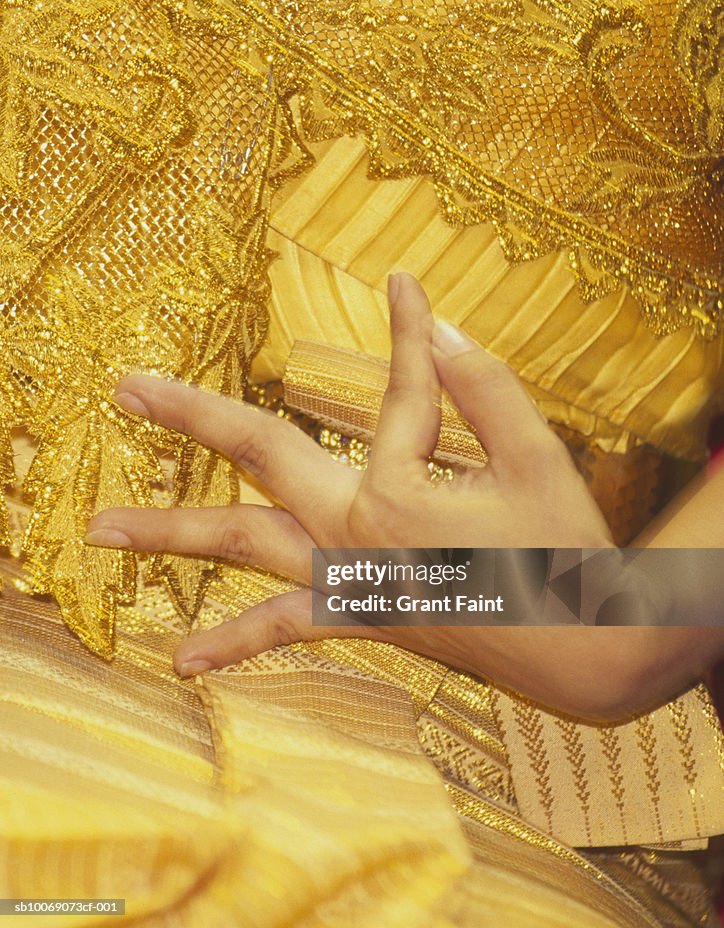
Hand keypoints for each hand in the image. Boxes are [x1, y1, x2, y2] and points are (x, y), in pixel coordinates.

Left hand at [86, 273, 612, 686]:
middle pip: (257, 456)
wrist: (584, 652)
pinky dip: (234, 642)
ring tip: (97, 532)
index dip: (409, 331)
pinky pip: (283, 628)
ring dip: (167, 534)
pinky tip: (181, 662)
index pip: (401, 389)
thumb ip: (478, 382)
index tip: (402, 286)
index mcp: (398, 489)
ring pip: (242, 547)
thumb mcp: (535, 452)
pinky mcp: (357, 615)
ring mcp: (346, 580)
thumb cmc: (566, 546)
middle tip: (124, 387)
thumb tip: (431, 319)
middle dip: (189, 413)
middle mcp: (352, 534)